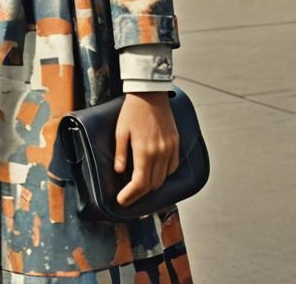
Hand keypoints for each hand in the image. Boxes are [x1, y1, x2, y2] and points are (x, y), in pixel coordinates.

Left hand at [113, 92, 179, 207]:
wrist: (150, 94)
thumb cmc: (132, 111)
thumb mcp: (121, 131)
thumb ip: (121, 153)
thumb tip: (120, 172)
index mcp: (144, 151)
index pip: (140, 183)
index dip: (131, 195)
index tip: (122, 201)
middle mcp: (160, 153)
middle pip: (152, 184)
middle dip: (139, 193)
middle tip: (128, 196)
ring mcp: (170, 149)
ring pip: (163, 178)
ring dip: (152, 185)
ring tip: (140, 187)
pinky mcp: (176, 144)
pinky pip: (172, 167)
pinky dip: (164, 174)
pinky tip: (155, 173)